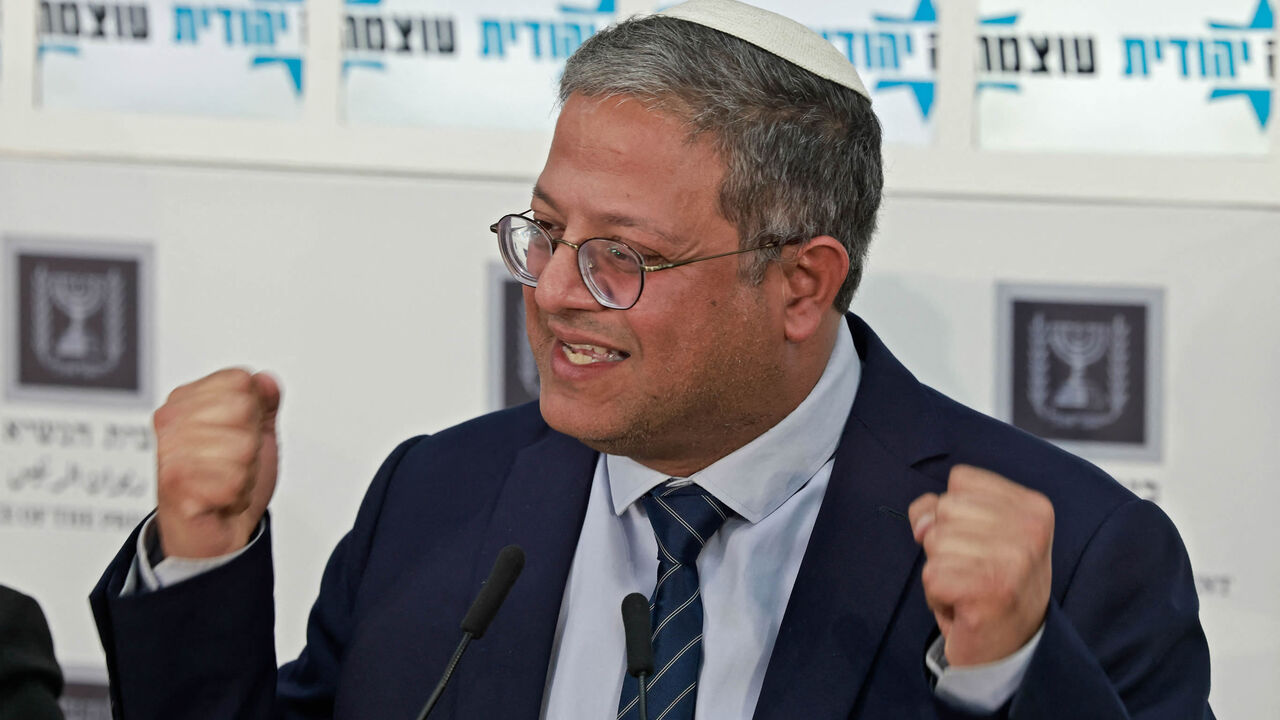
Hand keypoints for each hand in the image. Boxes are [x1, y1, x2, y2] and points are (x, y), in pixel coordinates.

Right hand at [153, 368, 280, 558]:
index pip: (241, 380)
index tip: (237, 436)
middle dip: (251, 444)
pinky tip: (220, 499)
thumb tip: (266, 380)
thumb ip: (262, 401)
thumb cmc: (227, 483)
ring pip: (242, 445)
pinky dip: (238, 494)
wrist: (213, 534)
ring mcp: (170, 451)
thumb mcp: (256, 433)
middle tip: (231, 464)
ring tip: (224, 481)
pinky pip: (234, 478)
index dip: (254, 412)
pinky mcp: (175, 483)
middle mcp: (172, 421)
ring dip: (245, 472)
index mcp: (187, 401)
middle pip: (243, 409)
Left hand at [908, 465, 1053, 666]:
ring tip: (969, 589)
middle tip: (974, 571)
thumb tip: (922, 524)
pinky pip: (931, 575)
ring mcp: (1013, 560)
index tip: (980, 544)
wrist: (1012, 650)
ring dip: (941, 571)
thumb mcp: (977, 531)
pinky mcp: (989, 591)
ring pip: (935, 541)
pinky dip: (937, 596)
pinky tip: (963, 607)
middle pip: (945, 508)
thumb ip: (942, 508)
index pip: (961, 479)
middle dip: (946, 543)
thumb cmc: (991, 585)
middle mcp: (1030, 529)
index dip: (954, 512)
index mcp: (1033, 506)